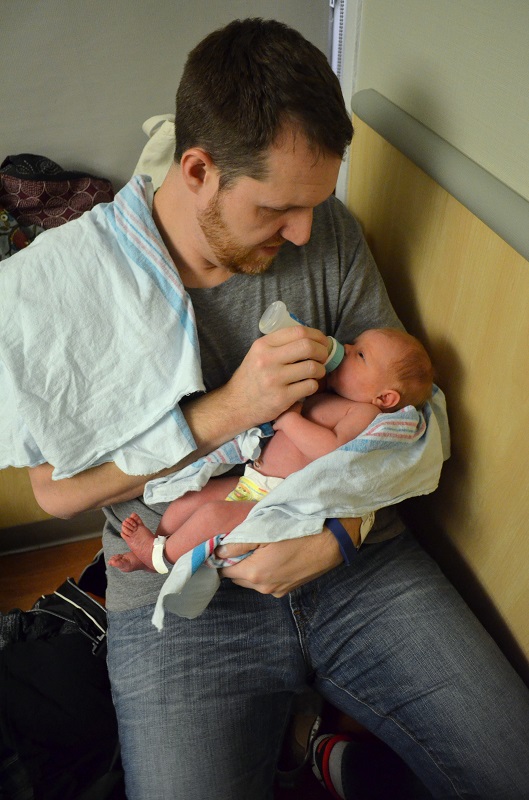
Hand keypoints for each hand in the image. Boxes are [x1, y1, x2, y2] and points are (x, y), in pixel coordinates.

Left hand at [216, 527, 342, 596]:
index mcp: (254, 573)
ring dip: (250, 569)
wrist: (332, 542)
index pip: (224, 571)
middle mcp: (263, 587)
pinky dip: (264, 573)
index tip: (223, 546)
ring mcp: (277, 591)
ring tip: (260, 549)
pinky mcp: (288, 590)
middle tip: (242, 545)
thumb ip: (238, 543)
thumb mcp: (265, 531)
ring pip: (252, 581)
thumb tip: (218, 552)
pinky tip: (274, 557)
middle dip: (235, 564)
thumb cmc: (298, 532)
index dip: (221, 559)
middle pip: (237, 577)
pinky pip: (267, 583)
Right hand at [225, 326, 328, 428]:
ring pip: (312, 367)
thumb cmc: (252, 378)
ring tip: (317, 372)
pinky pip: (310, 386)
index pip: (298, 331)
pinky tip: (307, 386)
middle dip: (322, 351)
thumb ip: (279, 344)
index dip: (316, 335)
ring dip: (320, 369)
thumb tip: (310, 338)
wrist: (236, 406)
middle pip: (308, 346)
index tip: (322, 341)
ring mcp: (275, 379)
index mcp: (263, 345)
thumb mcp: (258, 354)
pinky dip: (313, 385)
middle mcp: (267, 360)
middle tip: (324, 357)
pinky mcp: (282, 398)